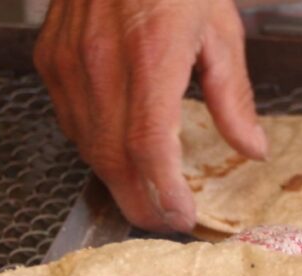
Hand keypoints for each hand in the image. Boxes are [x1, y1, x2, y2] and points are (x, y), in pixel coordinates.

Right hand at [34, 0, 268, 232]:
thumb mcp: (219, 28)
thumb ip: (232, 96)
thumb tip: (251, 147)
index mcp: (152, 53)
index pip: (149, 147)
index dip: (164, 192)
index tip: (183, 217)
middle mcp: (102, 62)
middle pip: (113, 160)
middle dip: (140, 203)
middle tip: (166, 222)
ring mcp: (69, 63)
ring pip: (86, 147)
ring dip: (117, 181)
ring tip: (146, 196)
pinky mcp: (50, 60)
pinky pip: (69, 122)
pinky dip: (94, 148)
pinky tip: (117, 154)